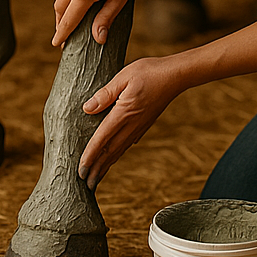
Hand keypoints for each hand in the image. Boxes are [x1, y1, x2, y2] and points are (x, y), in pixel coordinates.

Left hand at [77, 55, 182, 188]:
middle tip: (86, 185)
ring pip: (119, 150)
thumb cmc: (149, 72)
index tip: (80, 170)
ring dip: (106, 166)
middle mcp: (131, 125)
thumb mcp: (124, 76)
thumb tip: (87, 108)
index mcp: (123, 114)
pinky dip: (117, 154)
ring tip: (97, 178)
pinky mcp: (144, 124)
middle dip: (97, 169)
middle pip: (110, 152)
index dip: (90, 156)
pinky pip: (127, 144)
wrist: (176, 76)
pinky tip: (114, 157)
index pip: (102, 139)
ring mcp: (139, 126)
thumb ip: (105, 94)